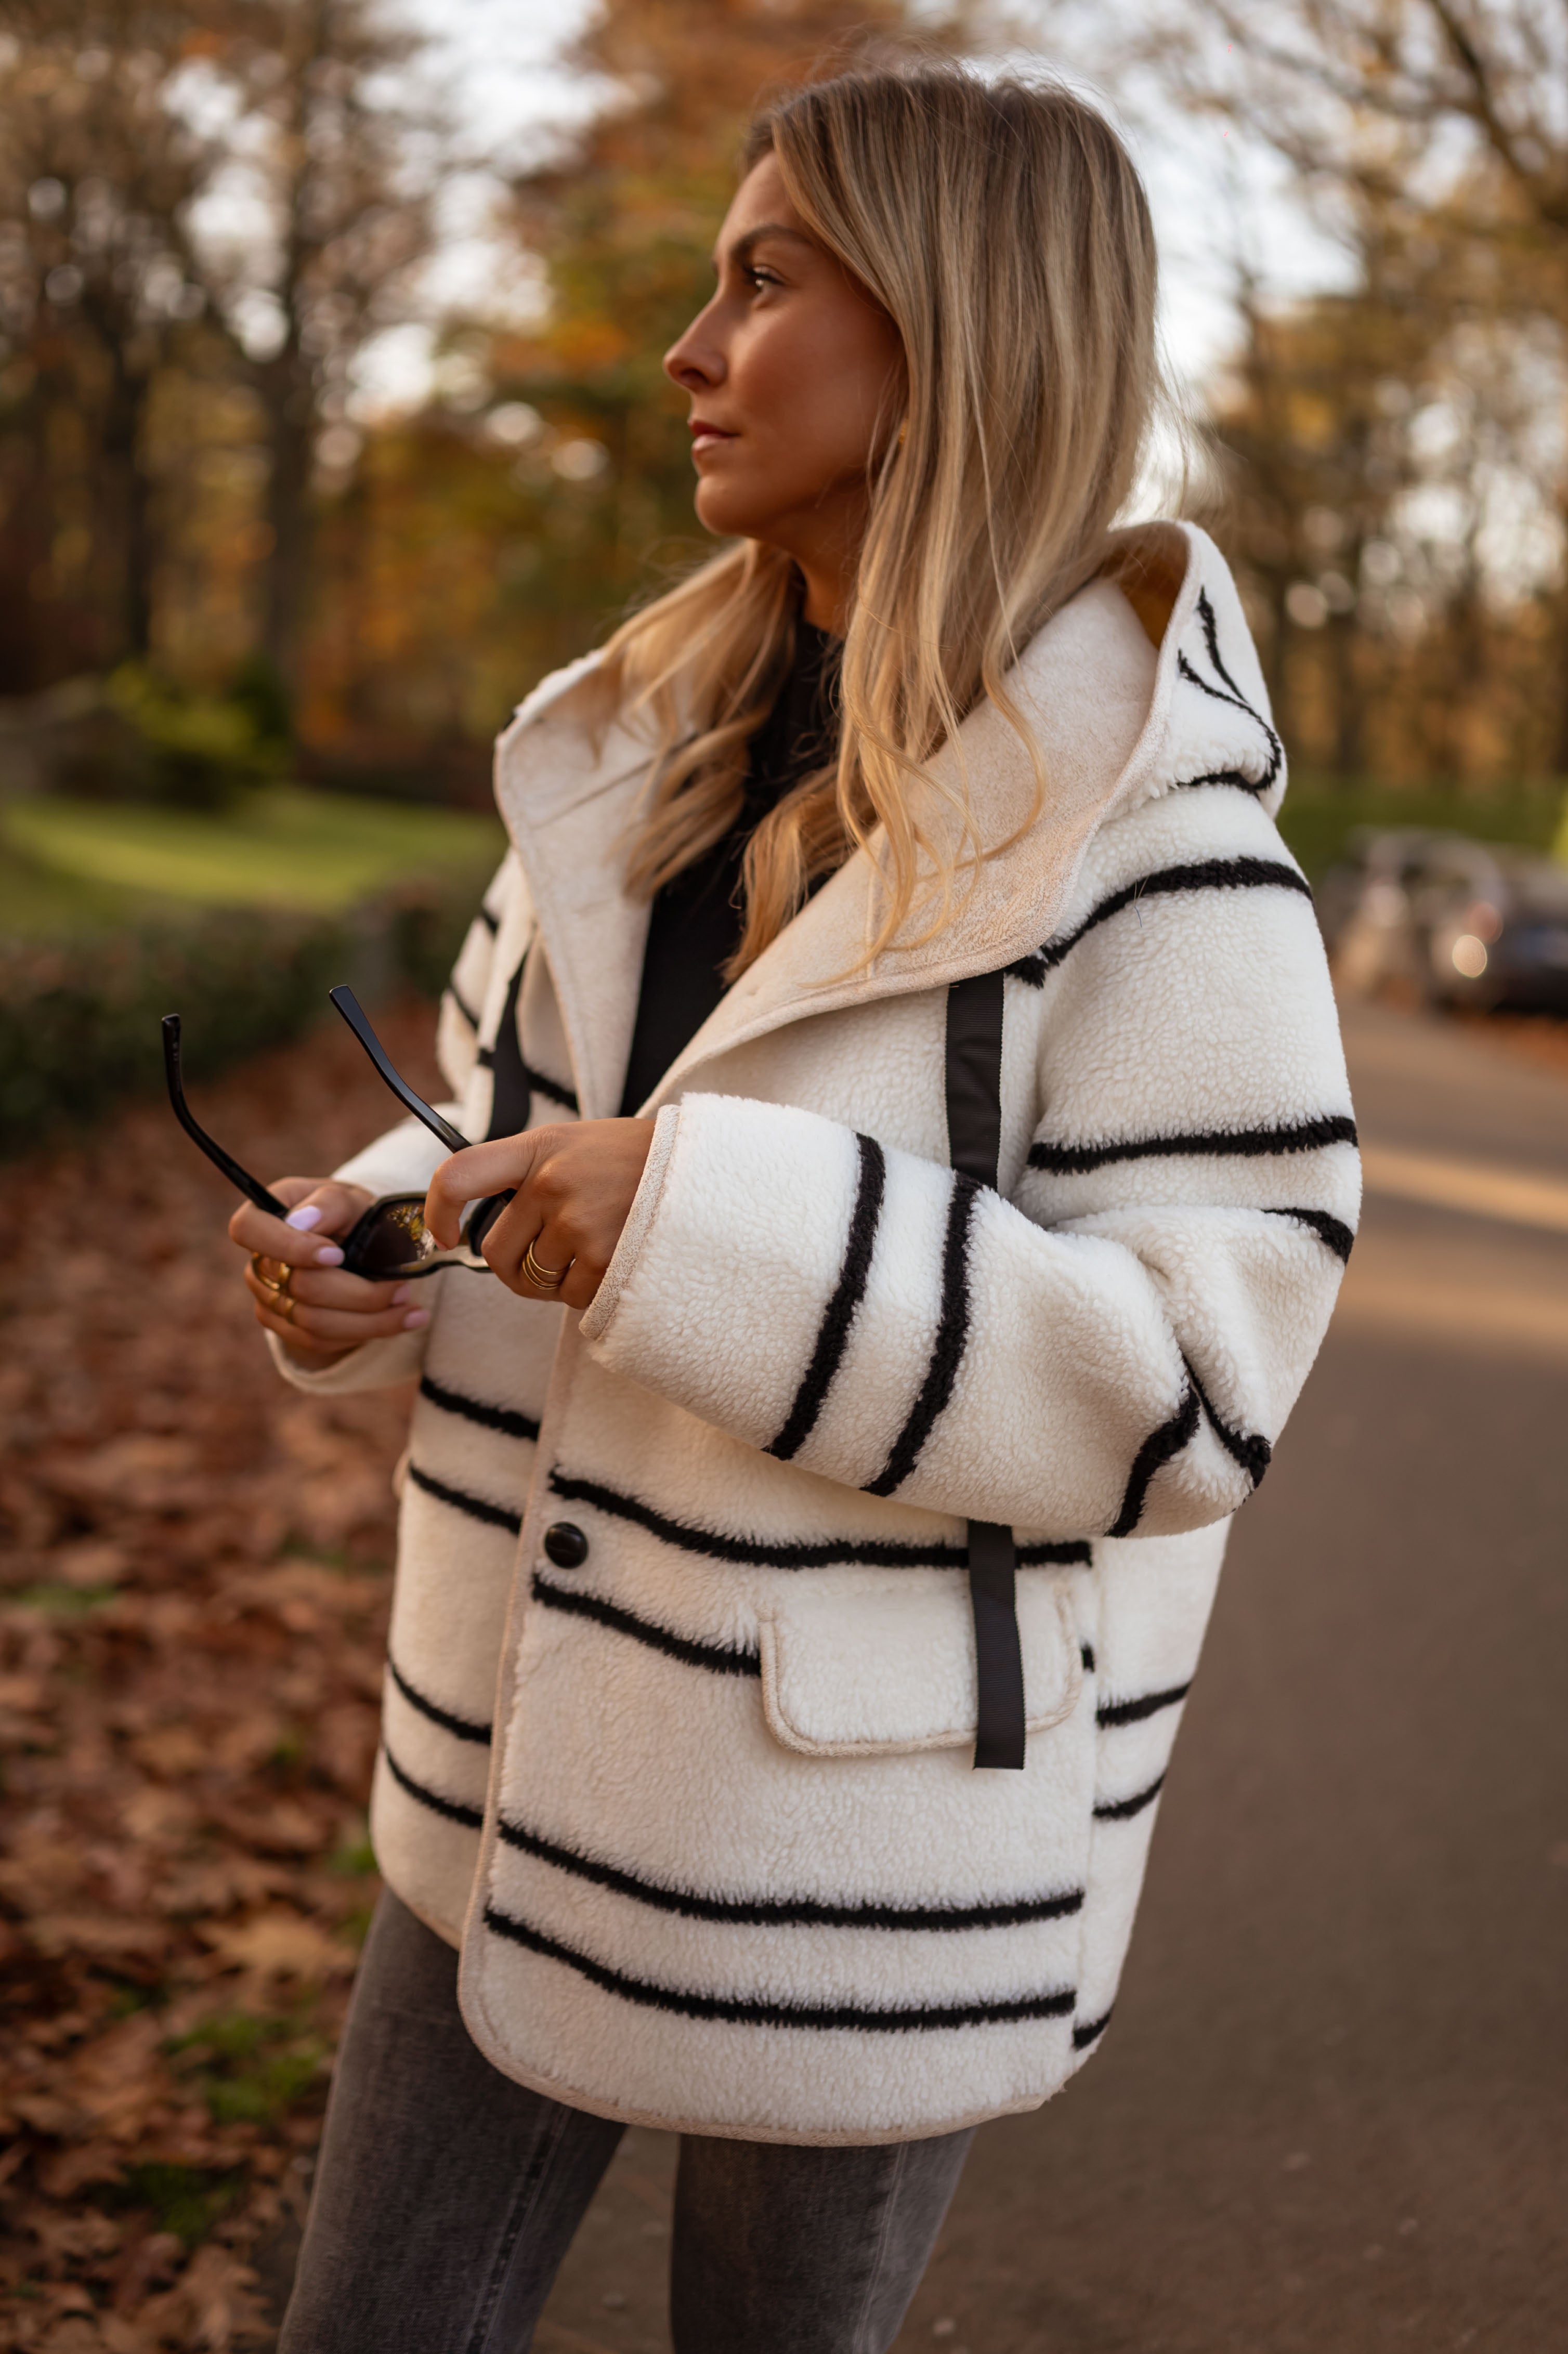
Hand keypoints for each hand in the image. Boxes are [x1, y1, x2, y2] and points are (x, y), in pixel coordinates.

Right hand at [229, 1177, 429, 1366]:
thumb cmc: (348, 1215)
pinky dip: (365, 1333)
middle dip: (357, 1291)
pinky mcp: (284, 1326)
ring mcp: (267, 1298)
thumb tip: (303, 1220)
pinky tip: (401, 1319)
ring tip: (408, 1304)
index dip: (289, 1246)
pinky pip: (320, 1341)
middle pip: (298, 1286)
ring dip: (369, 1319)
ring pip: (313, 1323)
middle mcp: (258, 1260)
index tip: (336, 1254)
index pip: (249, 1229)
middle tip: (401, 1285)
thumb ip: (329, 1204)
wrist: (356, 1243)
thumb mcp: (347, 1199)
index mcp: (263, 1216)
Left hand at [424, 1119, 656, 1310]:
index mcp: (538, 1148)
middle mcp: (550, 1182)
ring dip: (561, 1280)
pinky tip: (617, 1262)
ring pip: (538, 1280)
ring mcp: (576, 1221)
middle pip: (497, 1251)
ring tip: (598, 1250)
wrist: (701, 1167)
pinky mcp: (604, 1257)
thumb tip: (486, 1235)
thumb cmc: (634, 1161)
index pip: (459, 1174)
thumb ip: (531, 1175)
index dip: (438, 1211)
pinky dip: (591, 1291)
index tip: (446, 1236)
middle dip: (518, 1267)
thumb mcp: (576, 1145)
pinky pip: (574, 1297)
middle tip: (549, 1260)